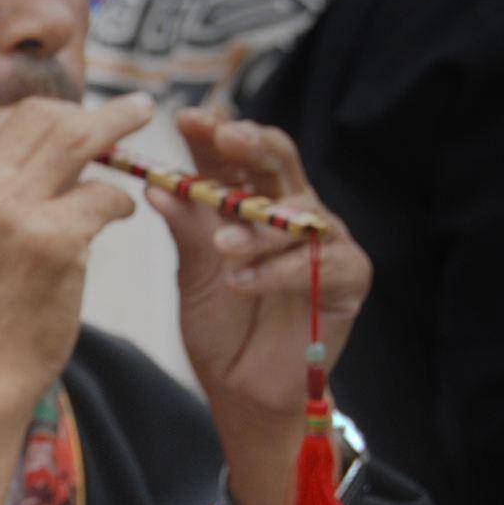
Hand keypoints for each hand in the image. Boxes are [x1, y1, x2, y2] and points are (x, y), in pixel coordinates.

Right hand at [0, 93, 151, 411]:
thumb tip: (53, 141)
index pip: (0, 119)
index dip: (48, 112)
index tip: (79, 117)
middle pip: (40, 117)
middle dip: (91, 109)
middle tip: (133, 109)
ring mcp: (7, 213)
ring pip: (74, 138)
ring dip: (117, 127)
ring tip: (142, 125)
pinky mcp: (49, 242)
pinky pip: (102, 195)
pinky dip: (121, 200)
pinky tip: (125, 213)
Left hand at [150, 110, 370, 504]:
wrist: (244, 387)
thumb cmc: (220, 322)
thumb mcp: (193, 272)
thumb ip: (185, 228)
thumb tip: (155, 185)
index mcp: (248, 199)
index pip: (234, 153)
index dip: (214, 131)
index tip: (187, 117)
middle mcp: (290, 209)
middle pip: (278, 161)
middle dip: (251, 143)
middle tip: (224, 135)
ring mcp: (323, 239)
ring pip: (297, 213)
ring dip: (257, 227)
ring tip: (222, 246)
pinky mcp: (348, 276)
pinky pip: (318, 262)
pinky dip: (279, 271)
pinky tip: (244, 282)